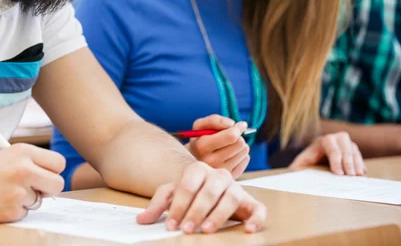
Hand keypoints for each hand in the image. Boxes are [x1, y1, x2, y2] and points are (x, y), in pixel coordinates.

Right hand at [0, 143, 65, 221]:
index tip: (47, 175)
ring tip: (6, 192)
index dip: (54, 171)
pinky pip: (25, 213)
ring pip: (40, 200)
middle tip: (37, 189)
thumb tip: (51, 175)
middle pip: (58, 184)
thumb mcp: (7, 155)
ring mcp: (19, 191)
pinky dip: (15, 210)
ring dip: (27, 200)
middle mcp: (24, 170)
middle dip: (49, 189)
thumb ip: (31, 163)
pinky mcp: (11, 210)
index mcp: (24, 152)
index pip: (59, 163)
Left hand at [137, 162, 265, 233]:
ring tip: (206, 230)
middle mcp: (219, 175)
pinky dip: (256, 219)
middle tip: (186, 229)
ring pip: (232, 197)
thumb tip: (142, 220)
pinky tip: (247, 230)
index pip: (188, 185)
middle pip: (209, 191)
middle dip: (196, 211)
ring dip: (219, 215)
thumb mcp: (173, 195)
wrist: (211, 192)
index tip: (171, 224)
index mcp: (199, 170)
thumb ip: (159, 205)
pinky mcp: (251, 202)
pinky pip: (258, 208)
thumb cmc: (191, 194)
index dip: (179, 205)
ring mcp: (237, 187)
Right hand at [187, 115, 250, 177]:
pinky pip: (245, 160)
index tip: (240, 125)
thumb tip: (232, 124)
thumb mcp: (199, 126)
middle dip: (238, 137)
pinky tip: (232, 154)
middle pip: (240, 144)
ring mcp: (220, 171)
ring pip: (244, 152)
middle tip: (232, 137)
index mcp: (202, 146)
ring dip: (240, 145)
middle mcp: (211, 161)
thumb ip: (214, 120)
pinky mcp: (229, 177)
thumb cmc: (198, 141)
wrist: (193, 162)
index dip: (238, 127)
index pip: (231, 136)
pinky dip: (241, 155)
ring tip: (230, 146)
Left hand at [289, 132, 365, 175]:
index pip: (331, 147)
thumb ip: (297, 166)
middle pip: (345, 147)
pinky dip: (361, 163)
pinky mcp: (353, 149)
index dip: (336, 160)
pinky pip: (359, 155)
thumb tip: (291, 171)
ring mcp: (346, 143)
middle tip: (351, 176)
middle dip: (348, 162)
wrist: (318, 155)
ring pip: (354, 150)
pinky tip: (363, 173)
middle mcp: (336, 139)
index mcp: (323, 141)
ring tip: (358, 175)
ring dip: (357, 163)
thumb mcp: (302, 161)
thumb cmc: (310, 159)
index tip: (339, 173)